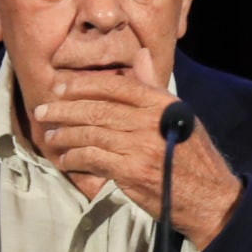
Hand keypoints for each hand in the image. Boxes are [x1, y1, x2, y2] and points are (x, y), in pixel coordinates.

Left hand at [33, 48, 243, 248]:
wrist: (209, 196)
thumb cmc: (193, 156)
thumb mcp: (180, 115)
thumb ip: (153, 87)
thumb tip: (141, 56)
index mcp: (162, 104)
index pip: (116, 85)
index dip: (83, 84)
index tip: (60, 87)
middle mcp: (150, 121)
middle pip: (97, 109)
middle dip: (64, 109)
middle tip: (43, 110)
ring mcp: (140, 146)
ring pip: (91, 133)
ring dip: (66, 134)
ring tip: (52, 136)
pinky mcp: (131, 171)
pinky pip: (93, 158)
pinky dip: (75, 157)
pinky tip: (66, 158)